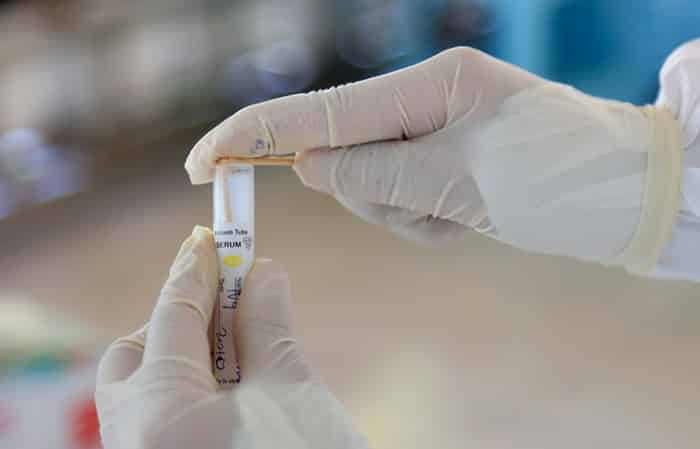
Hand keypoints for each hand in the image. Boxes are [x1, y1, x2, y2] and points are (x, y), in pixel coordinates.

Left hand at [95, 227, 368, 448]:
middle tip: (229, 303)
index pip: (172, 314)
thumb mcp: (292, 394)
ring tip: (244, 347)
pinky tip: (237, 388)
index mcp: (156, 413)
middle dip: (179, 320)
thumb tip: (263, 272)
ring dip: (189, 356)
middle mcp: (131, 441)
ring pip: (146, 390)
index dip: (197, 268)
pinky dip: (193, 391)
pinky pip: (163, 418)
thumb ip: (268, 327)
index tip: (213, 236)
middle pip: (137, 356)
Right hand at [185, 45, 687, 274]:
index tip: (204, 161)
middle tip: (430, 206)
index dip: (255, 134)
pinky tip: (469, 215)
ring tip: (464, 211)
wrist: (617, 196)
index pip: (321, 111)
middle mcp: (419, 101)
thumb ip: (374, 172)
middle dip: (369, 193)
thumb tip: (306, 164)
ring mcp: (426, 133)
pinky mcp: (434, 165)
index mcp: (428, 84)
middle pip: (342, 153)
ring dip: (406, 213)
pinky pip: (400, 204)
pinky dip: (425, 222)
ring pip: (369, 186)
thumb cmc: (555, 176)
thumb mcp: (462, 179)